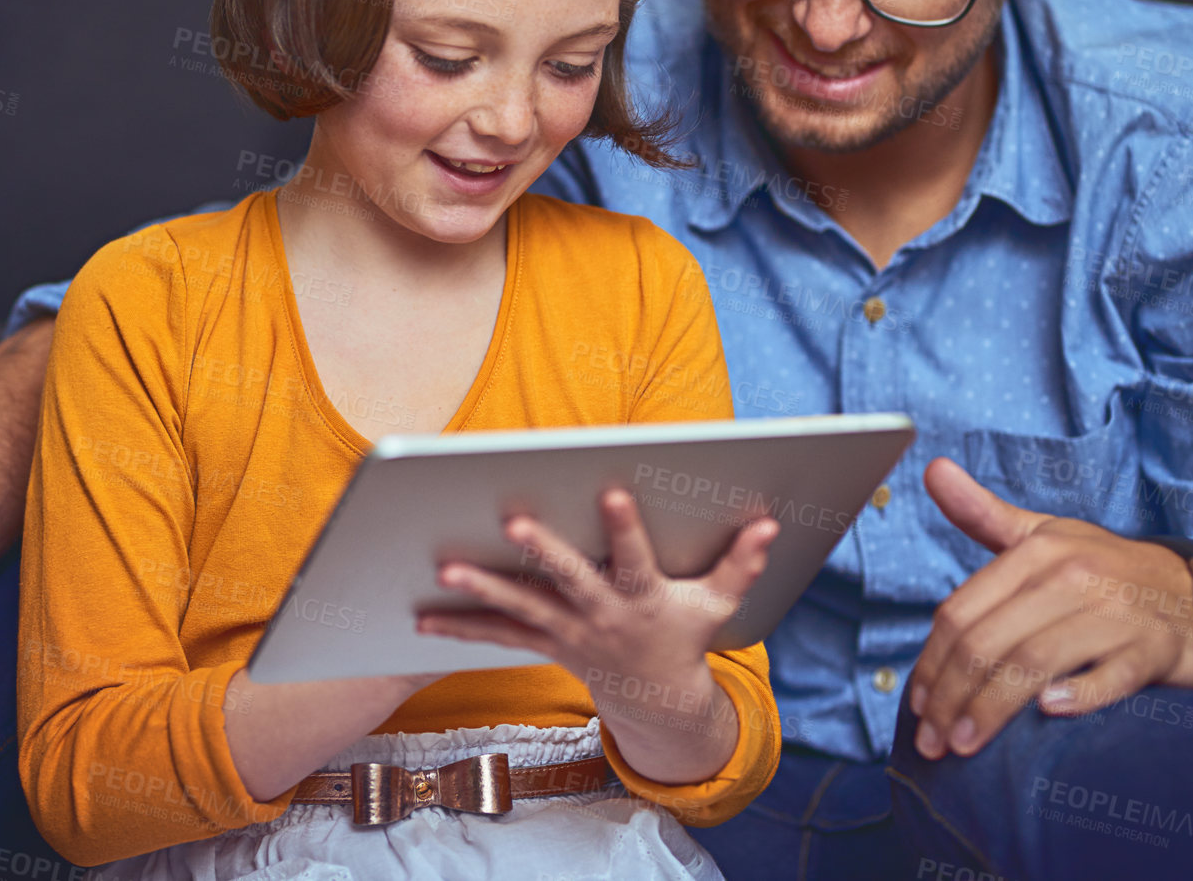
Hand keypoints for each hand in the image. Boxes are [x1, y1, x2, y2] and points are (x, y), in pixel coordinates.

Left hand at [418, 489, 778, 780]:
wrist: (655, 701)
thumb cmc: (685, 636)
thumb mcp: (718, 605)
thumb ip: (741, 565)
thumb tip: (770, 525)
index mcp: (642, 598)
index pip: (635, 558)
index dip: (625, 527)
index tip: (612, 490)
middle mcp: (600, 615)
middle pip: (567, 579)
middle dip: (540, 550)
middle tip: (510, 521)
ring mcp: (568, 632)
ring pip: (521, 607)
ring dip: (481, 589)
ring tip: (445, 567)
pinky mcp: (545, 644)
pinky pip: (498, 636)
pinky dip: (461, 626)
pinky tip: (422, 617)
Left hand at [906, 457, 1192, 759]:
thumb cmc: (1103, 568)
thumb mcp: (1042, 534)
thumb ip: (982, 512)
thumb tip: (933, 469)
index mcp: (1036, 551)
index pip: (962, 612)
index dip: (931, 662)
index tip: (916, 705)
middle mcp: (1071, 576)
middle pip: (989, 642)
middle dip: (950, 697)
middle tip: (931, 742)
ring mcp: (1114, 612)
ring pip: (1035, 661)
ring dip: (992, 709)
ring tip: (963, 745)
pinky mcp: (1153, 648)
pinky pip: (1111, 675)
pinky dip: (1079, 694)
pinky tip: (1048, 713)